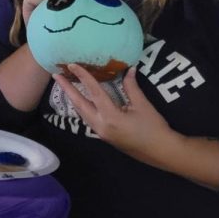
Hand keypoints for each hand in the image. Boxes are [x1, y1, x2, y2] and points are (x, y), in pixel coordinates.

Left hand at [54, 65, 175, 163]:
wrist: (162, 152)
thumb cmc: (154, 128)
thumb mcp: (143, 105)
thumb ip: (132, 87)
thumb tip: (129, 70)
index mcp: (110, 116)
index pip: (93, 92)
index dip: (83, 76)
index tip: (72, 65)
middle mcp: (101, 125)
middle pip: (79, 104)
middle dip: (66, 89)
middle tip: (56, 75)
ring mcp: (101, 133)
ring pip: (81, 113)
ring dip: (73, 98)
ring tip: (65, 86)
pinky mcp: (105, 136)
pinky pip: (88, 119)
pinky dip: (82, 107)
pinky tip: (81, 100)